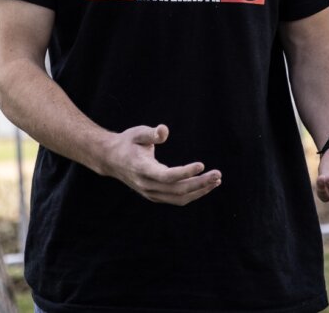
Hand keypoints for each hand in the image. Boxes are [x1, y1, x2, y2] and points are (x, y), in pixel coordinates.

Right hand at [99, 124, 220, 205]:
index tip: (202, 165)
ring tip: (216, 181)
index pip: (167, 176)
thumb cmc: (127, 142)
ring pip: (179, 198)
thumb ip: (151, 133)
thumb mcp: (137, 133)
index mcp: (142, 169)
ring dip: (199, 191)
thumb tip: (164, 130)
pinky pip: (176, 199)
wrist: (111, 160)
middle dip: (200, 183)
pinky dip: (192, 194)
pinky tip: (205, 185)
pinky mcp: (155, 196)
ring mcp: (150, 193)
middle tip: (217, 174)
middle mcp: (147, 185)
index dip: (185, 172)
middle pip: (177, 190)